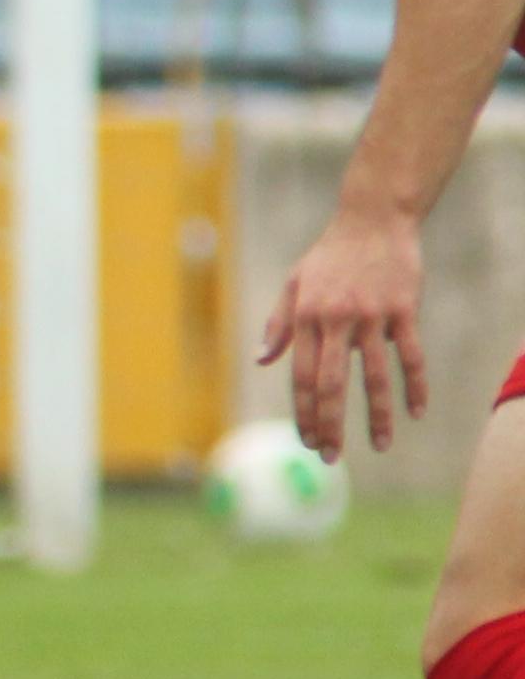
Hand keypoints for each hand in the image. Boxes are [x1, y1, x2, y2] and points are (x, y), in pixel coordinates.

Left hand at [263, 202, 427, 457]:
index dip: (303, 412)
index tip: (306, 439)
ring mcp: (372, 317)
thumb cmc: (329, 256)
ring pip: (373, 376)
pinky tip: (415, 412)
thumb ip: (279, 325)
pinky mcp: (403, 311)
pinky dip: (414, 386)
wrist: (372, 221)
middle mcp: (336, 320)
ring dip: (375, 416)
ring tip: (378, 446)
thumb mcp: (293, 284)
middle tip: (330, 457)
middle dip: (329, 424)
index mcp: (306, 318)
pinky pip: (411, 356)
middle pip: (331, 384)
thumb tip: (262, 362)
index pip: (301, 376)